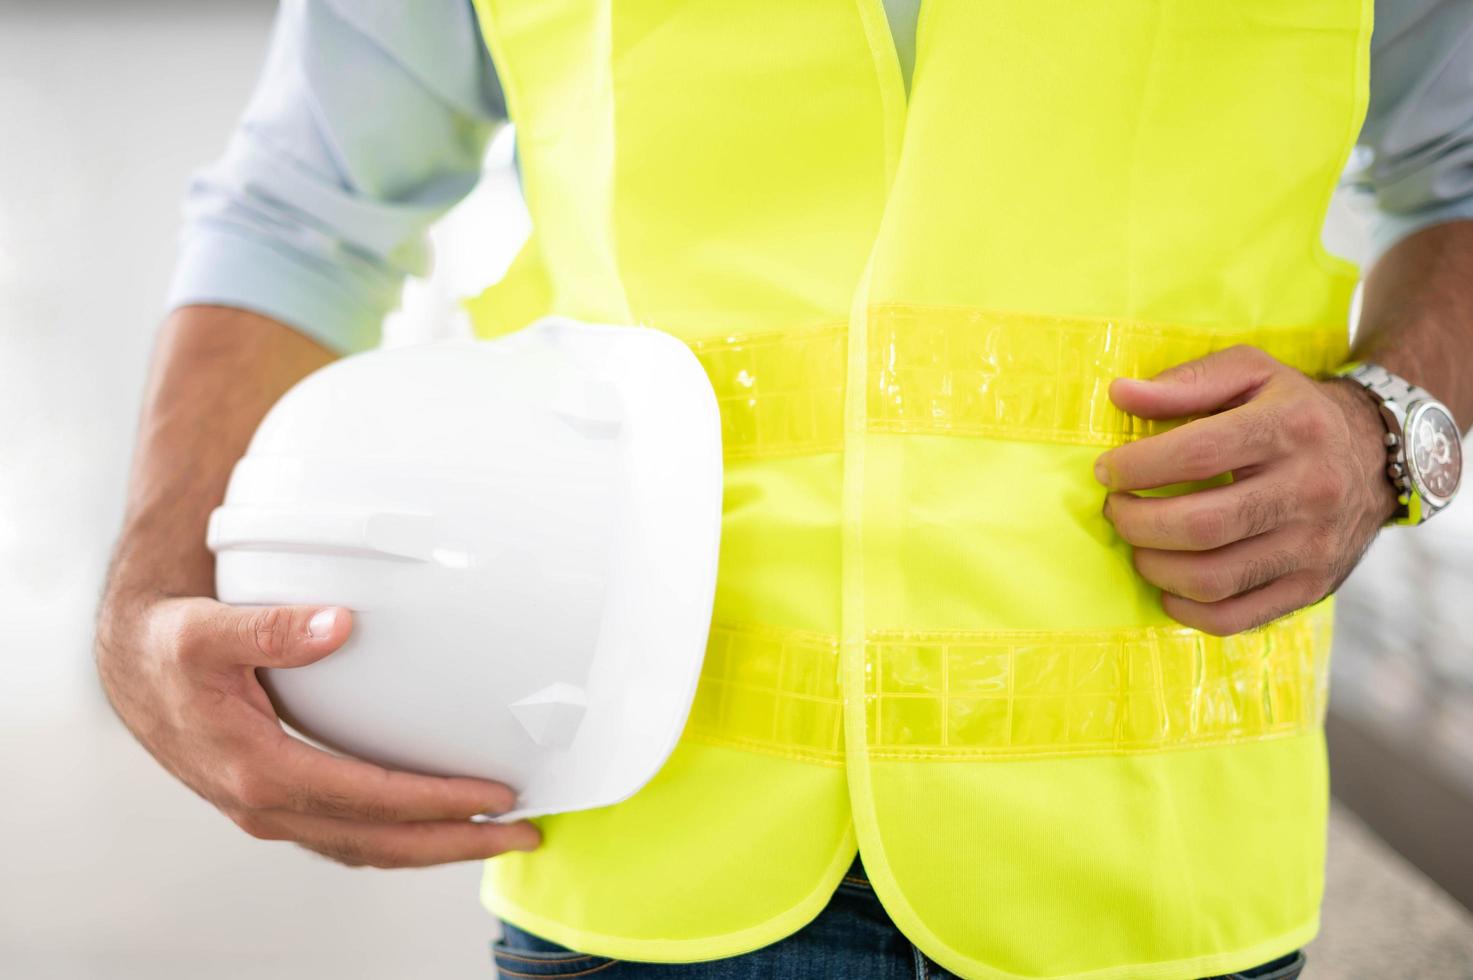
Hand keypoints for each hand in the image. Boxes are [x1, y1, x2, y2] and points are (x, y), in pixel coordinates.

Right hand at [96, 595, 539, 866]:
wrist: (130, 665)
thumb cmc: (169, 647)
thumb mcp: (208, 630)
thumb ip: (272, 628)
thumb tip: (337, 624)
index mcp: (259, 769)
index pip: (371, 799)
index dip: (438, 801)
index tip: (495, 795)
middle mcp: (268, 805)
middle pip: (382, 843)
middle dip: (458, 842)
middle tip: (525, 834)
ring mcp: (273, 811)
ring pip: (369, 848)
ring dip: (436, 847)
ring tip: (499, 834)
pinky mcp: (279, 803)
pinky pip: (351, 835)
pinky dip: (401, 836)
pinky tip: (436, 821)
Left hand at [1096, 345, 1399, 635]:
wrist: (1376, 455)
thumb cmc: (1291, 410)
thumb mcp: (1250, 373)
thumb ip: (1187, 382)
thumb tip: (1121, 395)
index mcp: (1290, 428)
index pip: (1197, 454)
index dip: (1138, 467)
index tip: (1107, 470)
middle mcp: (1309, 490)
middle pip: (1200, 525)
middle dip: (1137, 522)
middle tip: (1116, 509)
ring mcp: (1313, 546)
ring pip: (1212, 579)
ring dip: (1154, 566)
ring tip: (1139, 543)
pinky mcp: (1311, 587)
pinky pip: (1234, 618)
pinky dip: (1186, 609)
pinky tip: (1168, 583)